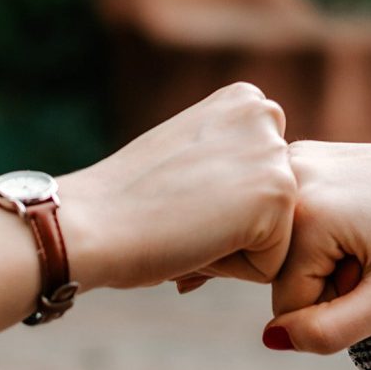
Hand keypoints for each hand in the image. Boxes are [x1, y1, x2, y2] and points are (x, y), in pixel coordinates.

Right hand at [60, 83, 296, 289]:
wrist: (92, 222)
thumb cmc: (124, 202)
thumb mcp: (186, 156)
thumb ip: (226, 160)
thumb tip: (251, 195)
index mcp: (243, 100)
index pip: (262, 181)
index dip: (219, 205)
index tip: (176, 195)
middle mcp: (265, 114)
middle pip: (275, 207)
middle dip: (232, 227)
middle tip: (180, 215)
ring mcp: (275, 153)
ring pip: (275, 236)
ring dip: (231, 248)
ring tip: (187, 226)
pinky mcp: (278, 195)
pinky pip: (272, 263)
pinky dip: (233, 269)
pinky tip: (196, 242)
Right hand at [264, 140, 370, 353]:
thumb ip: (331, 331)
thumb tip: (271, 338)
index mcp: (305, 214)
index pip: (286, 304)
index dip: (334, 306)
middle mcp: (287, 179)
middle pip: (279, 273)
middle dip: (323, 280)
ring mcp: (290, 162)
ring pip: (282, 249)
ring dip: (321, 257)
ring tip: (367, 236)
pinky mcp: (298, 157)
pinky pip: (288, 222)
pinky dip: (319, 231)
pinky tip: (356, 216)